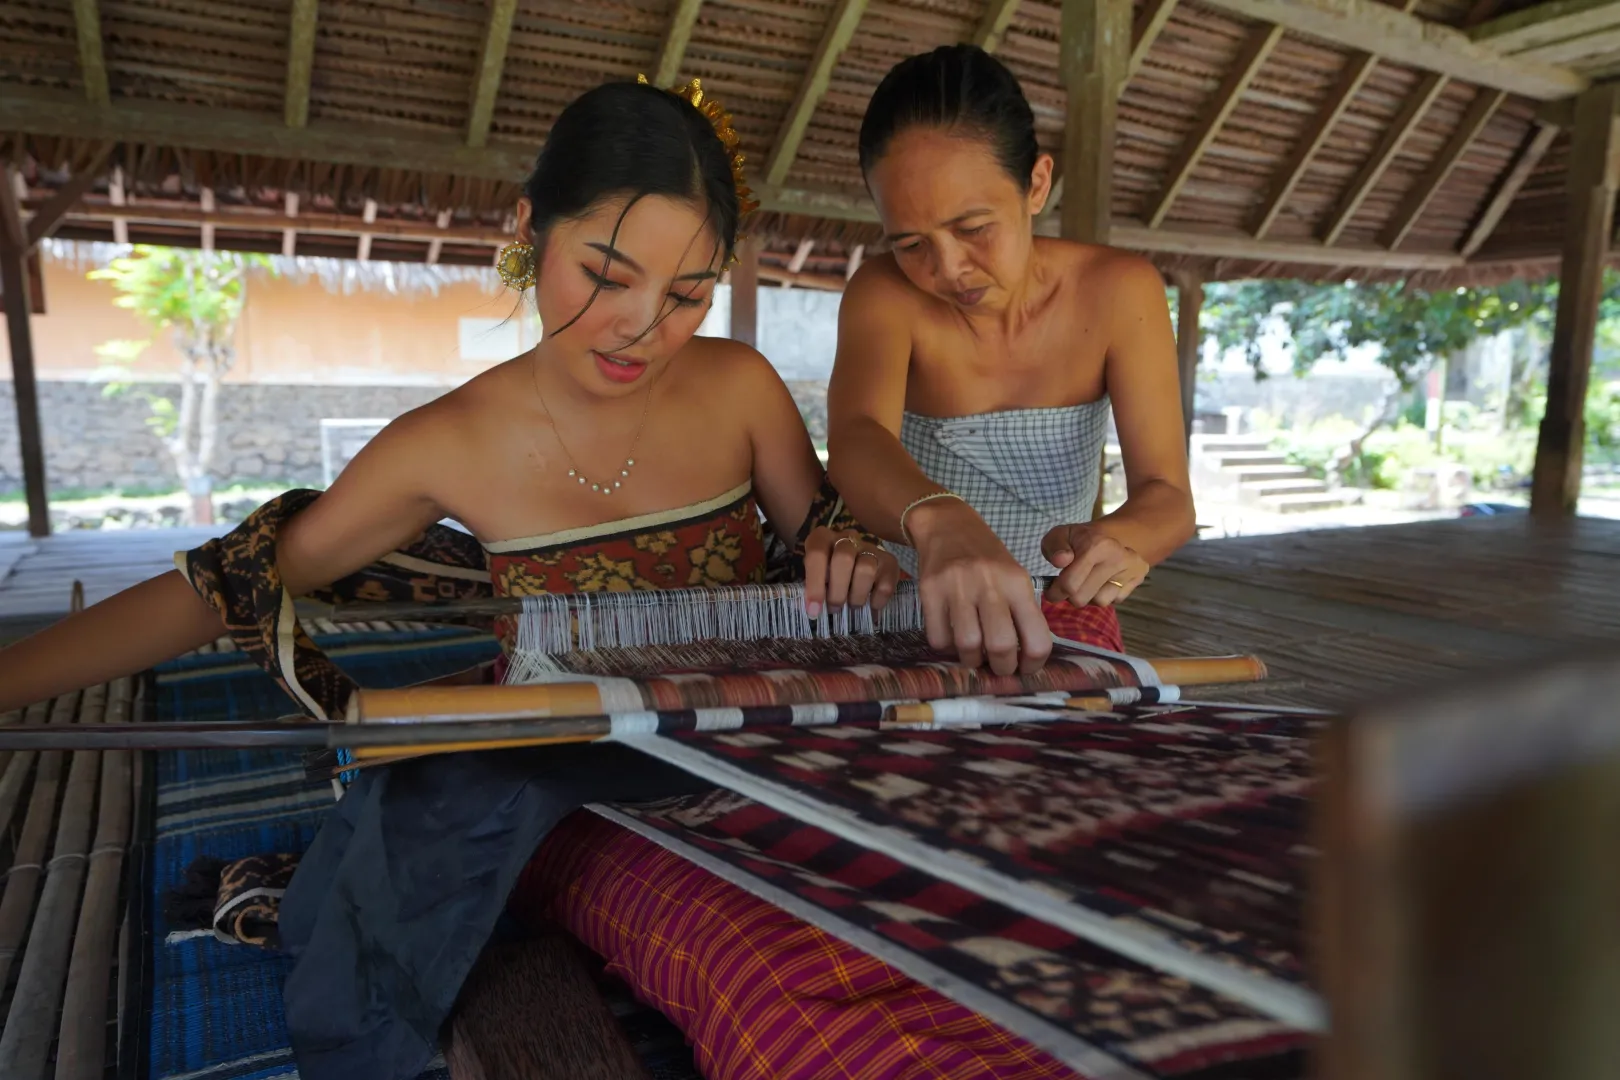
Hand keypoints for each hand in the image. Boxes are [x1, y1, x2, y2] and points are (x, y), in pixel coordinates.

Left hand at [801, 528, 898, 618]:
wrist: (853, 570)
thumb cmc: (826, 576)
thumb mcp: (813, 577)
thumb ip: (811, 589)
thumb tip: (814, 609)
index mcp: (822, 539)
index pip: (817, 554)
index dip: (815, 584)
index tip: (814, 610)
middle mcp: (846, 539)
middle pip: (844, 558)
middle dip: (838, 590)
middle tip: (835, 608)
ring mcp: (869, 548)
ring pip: (866, 568)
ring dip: (857, 595)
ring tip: (853, 605)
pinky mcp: (889, 561)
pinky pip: (886, 582)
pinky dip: (878, 599)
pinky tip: (871, 604)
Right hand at [909, 501, 1051, 675]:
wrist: (947, 525)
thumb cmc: (987, 558)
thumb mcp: (1014, 576)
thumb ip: (1022, 612)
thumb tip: (1025, 658)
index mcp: (1018, 582)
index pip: (1036, 637)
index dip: (1034, 664)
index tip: (1026, 669)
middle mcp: (989, 583)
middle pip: (1000, 645)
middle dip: (1002, 668)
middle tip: (999, 668)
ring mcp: (957, 586)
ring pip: (968, 645)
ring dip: (972, 661)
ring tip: (975, 656)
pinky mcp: (929, 590)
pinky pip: (938, 637)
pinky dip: (946, 648)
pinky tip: (952, 640)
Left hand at [1040, 524, 1148, 607]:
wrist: (1108, 535)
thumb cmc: (1078, 539)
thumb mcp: (1059, 536)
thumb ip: (1054, 547)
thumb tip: (1061, 560)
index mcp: (1097, 545)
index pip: (1070, 584)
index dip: (1055, 592)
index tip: (1052, 591)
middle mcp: (1119, 557)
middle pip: (1082, 598)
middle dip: (1070, 596)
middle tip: (1068, 586)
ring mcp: (1131, 568)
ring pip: (1100, 602)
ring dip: (1089, 597)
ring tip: (1087, 582)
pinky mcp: (1139, 577)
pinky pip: (1114, 600)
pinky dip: (1104, 595)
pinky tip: (1102, 582)